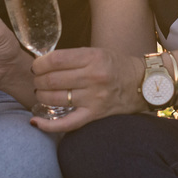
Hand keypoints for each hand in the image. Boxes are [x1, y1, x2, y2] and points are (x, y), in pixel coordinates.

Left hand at [27, 47, 144, 132]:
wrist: (142, 84)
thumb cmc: (116, 66)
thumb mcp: (97, 52)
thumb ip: (73, 57)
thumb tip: (44, 63)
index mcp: (93, 58)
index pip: (56, 60)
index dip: (40, 64)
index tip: (36, 66)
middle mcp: (93, 77)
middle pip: (52, 80)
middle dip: (38, 80)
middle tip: (37, 80)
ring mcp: (94, 98)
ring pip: (55, 99)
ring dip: (41, 96)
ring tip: (40, 93)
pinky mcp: (95, 115)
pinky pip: (67, 123)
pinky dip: (48, 125)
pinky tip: (35, 122)